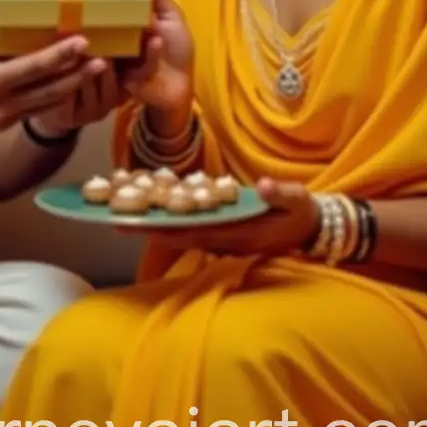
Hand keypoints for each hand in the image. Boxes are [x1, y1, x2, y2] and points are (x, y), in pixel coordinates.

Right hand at [0, 0, 115, 139]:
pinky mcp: (3, 124)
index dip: (60, 55)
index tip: (83, 41)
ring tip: (97, 72)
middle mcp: (2, 103)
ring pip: (48, 103)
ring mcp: (5, 117)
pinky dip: (56, 99)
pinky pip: (37, 110)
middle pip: (51, 89)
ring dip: (74, 87)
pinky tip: (69, 87)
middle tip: (105, 59)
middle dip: (80, 74)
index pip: (34, 67)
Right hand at [114, 0, 193, 111]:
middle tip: (118, 4)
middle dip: (113, 14)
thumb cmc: (177, 50)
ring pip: (117, 44)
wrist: (180, 86)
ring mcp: (119, 59)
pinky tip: (157, 43)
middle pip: (108, 23)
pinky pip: (133, 63)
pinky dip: (148, 53)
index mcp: (126, 21)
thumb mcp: (171, 17)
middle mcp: (118, 38)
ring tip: (147, 26)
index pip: (113, 5)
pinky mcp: (125, 78)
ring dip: (130, 34)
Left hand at [122, 179, 319, 257]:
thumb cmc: (301, 211)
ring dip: (154, 227)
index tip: (142, 223)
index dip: (168, 229)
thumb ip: (279, 193)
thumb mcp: (296, 199)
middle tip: (115, 221)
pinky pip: (190, 228)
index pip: (196, 232)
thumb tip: (261, 186)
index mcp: (239, 233)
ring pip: (181, 234)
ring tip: (123, 216)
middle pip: (179, 236)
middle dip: (149, 229)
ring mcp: (222, 239)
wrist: (310, 228)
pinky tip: (151, 209)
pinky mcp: (221, 233)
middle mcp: (225, 240)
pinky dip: (170, 221)